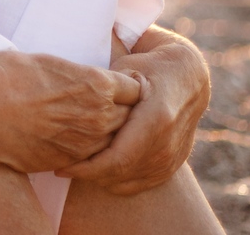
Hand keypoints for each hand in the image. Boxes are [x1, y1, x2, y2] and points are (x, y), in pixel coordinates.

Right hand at [0, 49, 140, 172]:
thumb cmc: (8, 77)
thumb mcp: (45, 61)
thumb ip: (69, 72)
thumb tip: (65, 71)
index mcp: (98, 84)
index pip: (135, 89)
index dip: (128, 88)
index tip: (119, 87)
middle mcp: (100, 115)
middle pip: (130, 118)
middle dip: (123, 113)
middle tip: (108, 108)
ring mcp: (86, 143)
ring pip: (114, 141)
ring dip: (107, 135)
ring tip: (89, 127)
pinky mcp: (70, 162)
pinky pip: (91, 158)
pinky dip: (87, 152)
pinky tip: (71, 142)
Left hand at [56, 26, 208, 194]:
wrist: (189, 75)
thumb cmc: (150, 65)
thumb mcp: (126, 68)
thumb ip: (105, 90)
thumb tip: (72, 105)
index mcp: (157, 118)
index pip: (117, 158)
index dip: (86, 167)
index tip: (61, 164)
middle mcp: (168, 143)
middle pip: (120, 173)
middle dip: (88, 174)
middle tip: (62, 166)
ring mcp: (173, 157)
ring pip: (129, 182)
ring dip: (100, 179)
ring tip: (77, 166)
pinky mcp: (173, 164)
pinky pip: (141, 184)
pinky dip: (118, 182)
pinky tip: (99, 170)